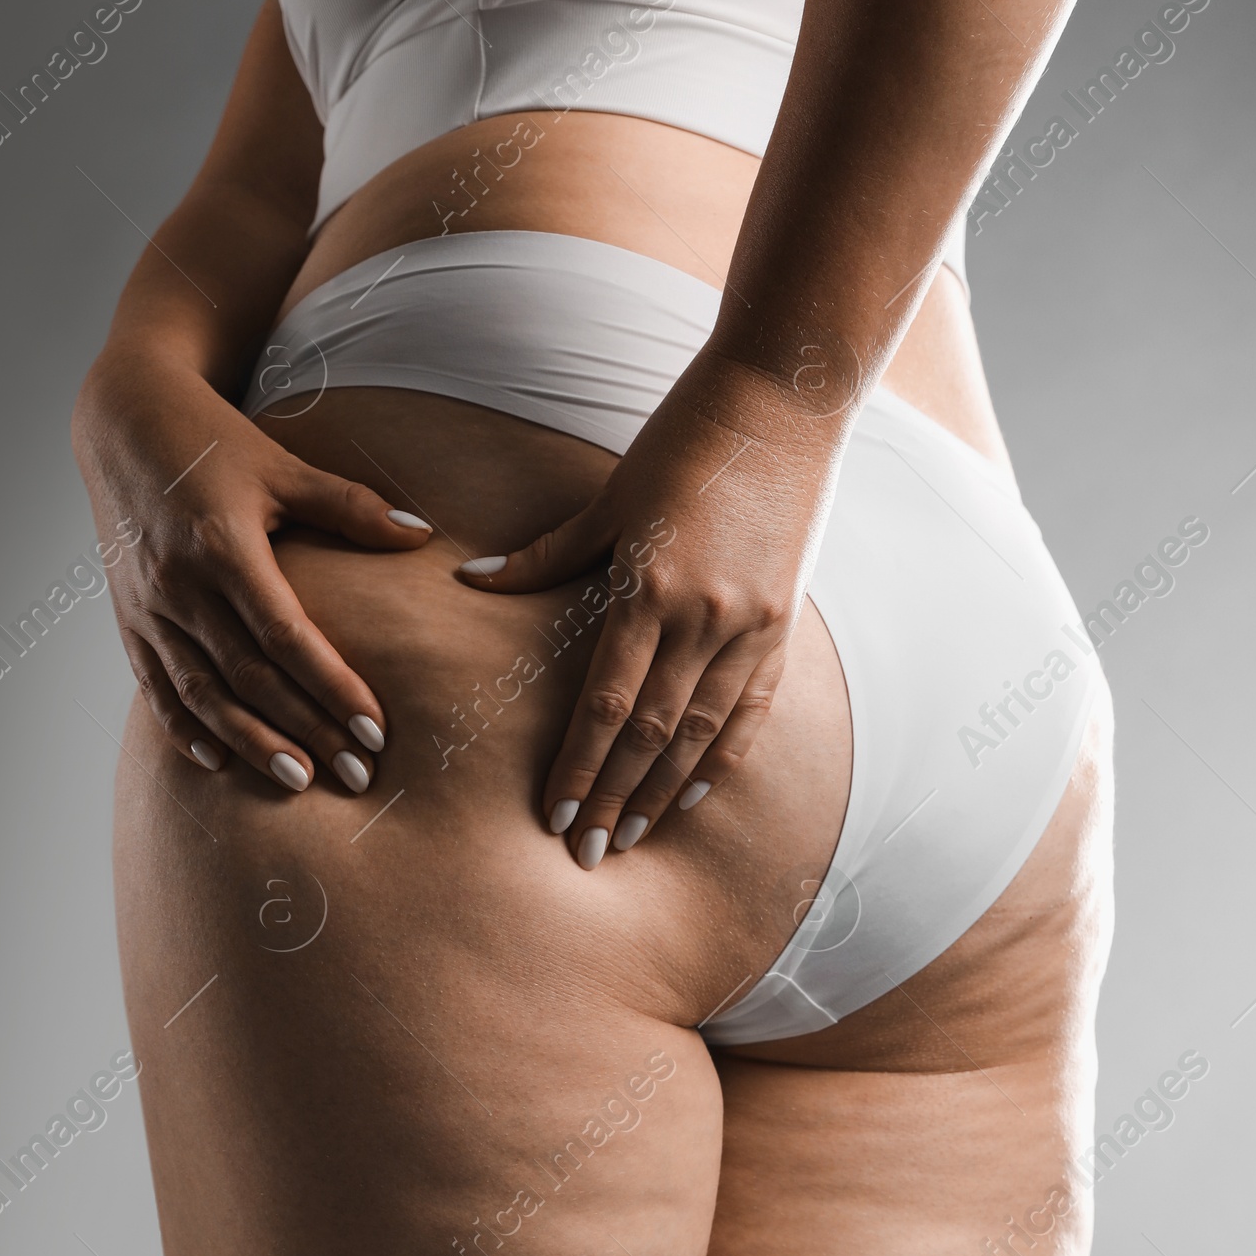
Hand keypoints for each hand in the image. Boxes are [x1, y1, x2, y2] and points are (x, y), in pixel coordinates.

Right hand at [72, 352, 432, 791]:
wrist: (122, 423)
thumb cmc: (212, 442)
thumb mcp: (282, 466)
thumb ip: (350, 505)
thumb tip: (421, 534)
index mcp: (224, 547)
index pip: (288, 637)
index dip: (333, 688)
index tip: (374, 731)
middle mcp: (181, 586)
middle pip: (251, 677)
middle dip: (306, 731)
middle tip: (355, 775)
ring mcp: (150, 608)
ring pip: (203, 694)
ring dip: (252, 742)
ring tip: (299, 781)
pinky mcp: (128, 620)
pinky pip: (156, 686)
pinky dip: (185, 728)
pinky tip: (219, 761)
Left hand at [456, 351, 844, 865]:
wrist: (782, 402)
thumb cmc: (683, 441)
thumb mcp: (609, 497)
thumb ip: (546, 556)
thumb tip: (473, 581)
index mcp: (649, 587)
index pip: (606, 704)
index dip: (579, 767)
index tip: (554, 816)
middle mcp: (703, 618)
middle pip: (650, 736)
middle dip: (612, 799)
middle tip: (585, 853)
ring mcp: (750, 626)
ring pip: (701, 735)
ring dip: (661, 795)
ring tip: (630, 838)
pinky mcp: (782, 626)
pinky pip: (750, 712)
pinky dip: (720, 760)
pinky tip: (691, 797)